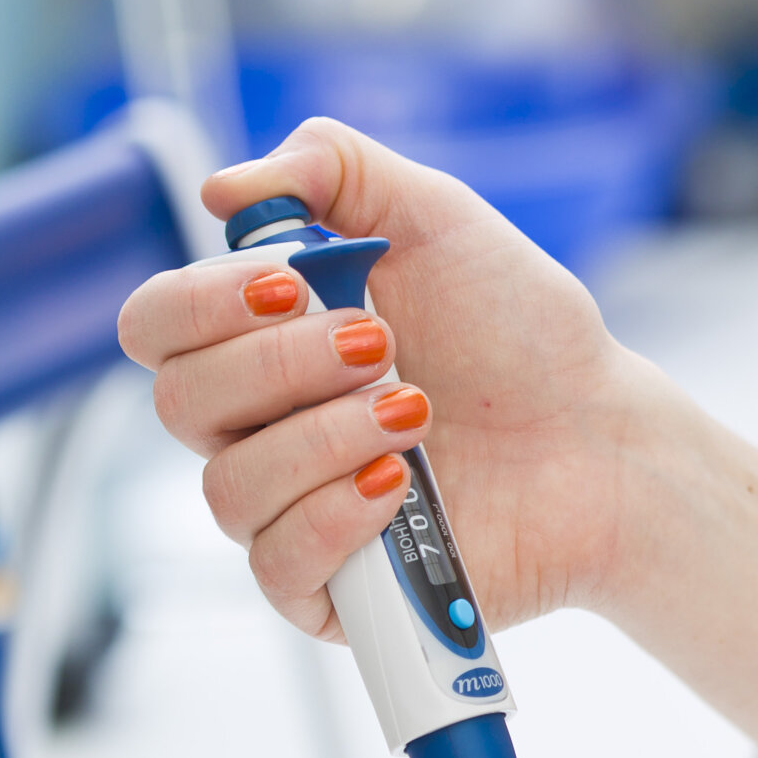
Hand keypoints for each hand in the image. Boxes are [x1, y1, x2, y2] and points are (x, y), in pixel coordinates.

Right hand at [117, 118, 655, 640]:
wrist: (600, 437)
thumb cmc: (519, 333)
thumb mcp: (434, 216)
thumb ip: (331, 168)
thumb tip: (224, 191)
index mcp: (262, 340)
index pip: (157, 327)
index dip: (202, 303)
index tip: (291, 284)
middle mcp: (261, 428)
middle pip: (180, 403)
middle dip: (281, 364)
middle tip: (384, 344)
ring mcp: (293, 510)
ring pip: (227, 489)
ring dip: (321, 438)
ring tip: (415, 412)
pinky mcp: (336, 590)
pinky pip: (277, 566)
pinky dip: (332, 516)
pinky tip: (396, 483)